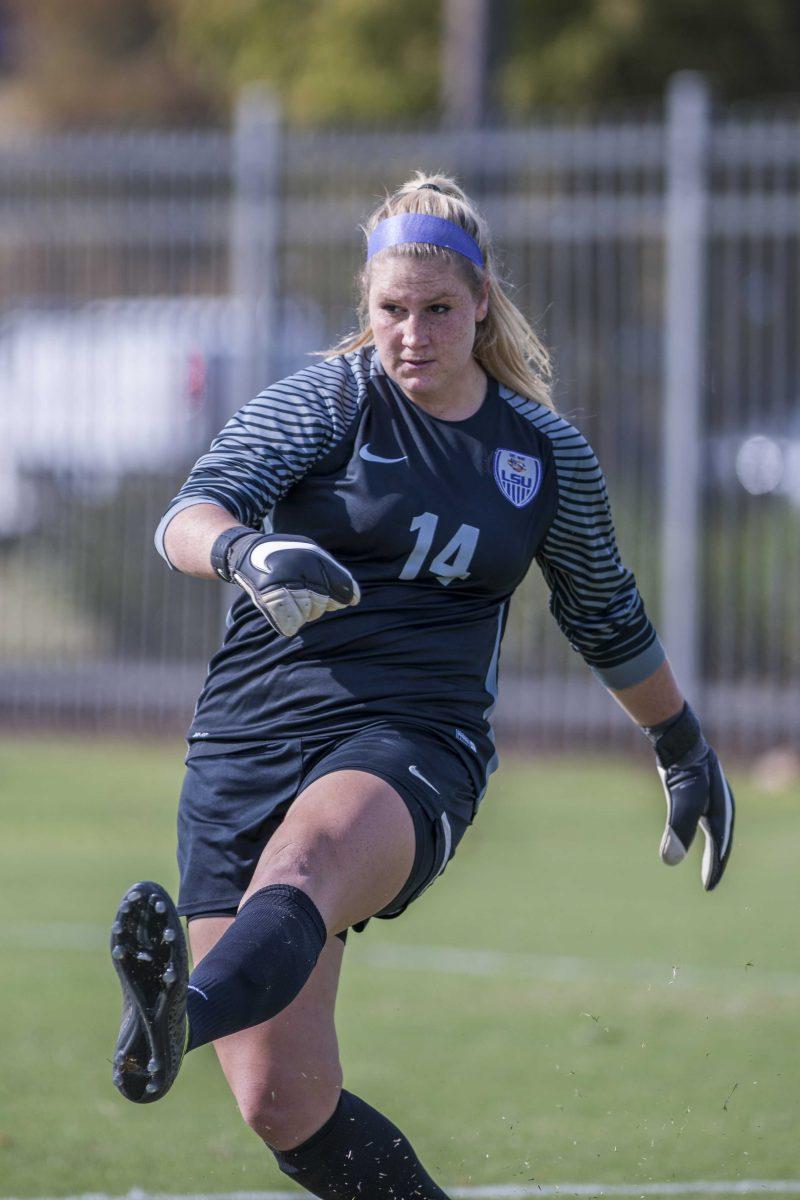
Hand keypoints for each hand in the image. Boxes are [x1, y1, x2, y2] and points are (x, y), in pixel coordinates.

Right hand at [212, 528, 359, 636]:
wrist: (244, 552)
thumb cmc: (284, 556)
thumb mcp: (311, 554)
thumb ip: (335, 574)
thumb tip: (355, 600)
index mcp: (313, 556)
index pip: (343, 589)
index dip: (339, 598)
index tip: (333, 600)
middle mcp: (300, 568)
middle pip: (323, 605)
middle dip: (316, 605)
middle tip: (301, 595)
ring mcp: (283, 581)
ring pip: (307, 614)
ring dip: (301, 614)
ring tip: (290, 600)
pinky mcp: (267, 595)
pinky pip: (289, 623)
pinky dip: (288, 624)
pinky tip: (286, 618)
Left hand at [648, 704, 734, 890]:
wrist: (680, 741)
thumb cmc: (685, 772)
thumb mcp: (682, 802)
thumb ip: (678, 831)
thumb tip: (669, 862)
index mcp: (722, 815)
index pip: (720, 849)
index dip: (714, 869)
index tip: (707, 888)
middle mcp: (721, 807)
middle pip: (721, 841)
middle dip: (716, 861)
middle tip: (708, 881)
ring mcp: (711, 798)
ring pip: (714, 829)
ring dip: (711, 847)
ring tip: (706, 863)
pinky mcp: (699, 790)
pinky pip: (703, 817)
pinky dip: (699, 830)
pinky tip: (690, 832)